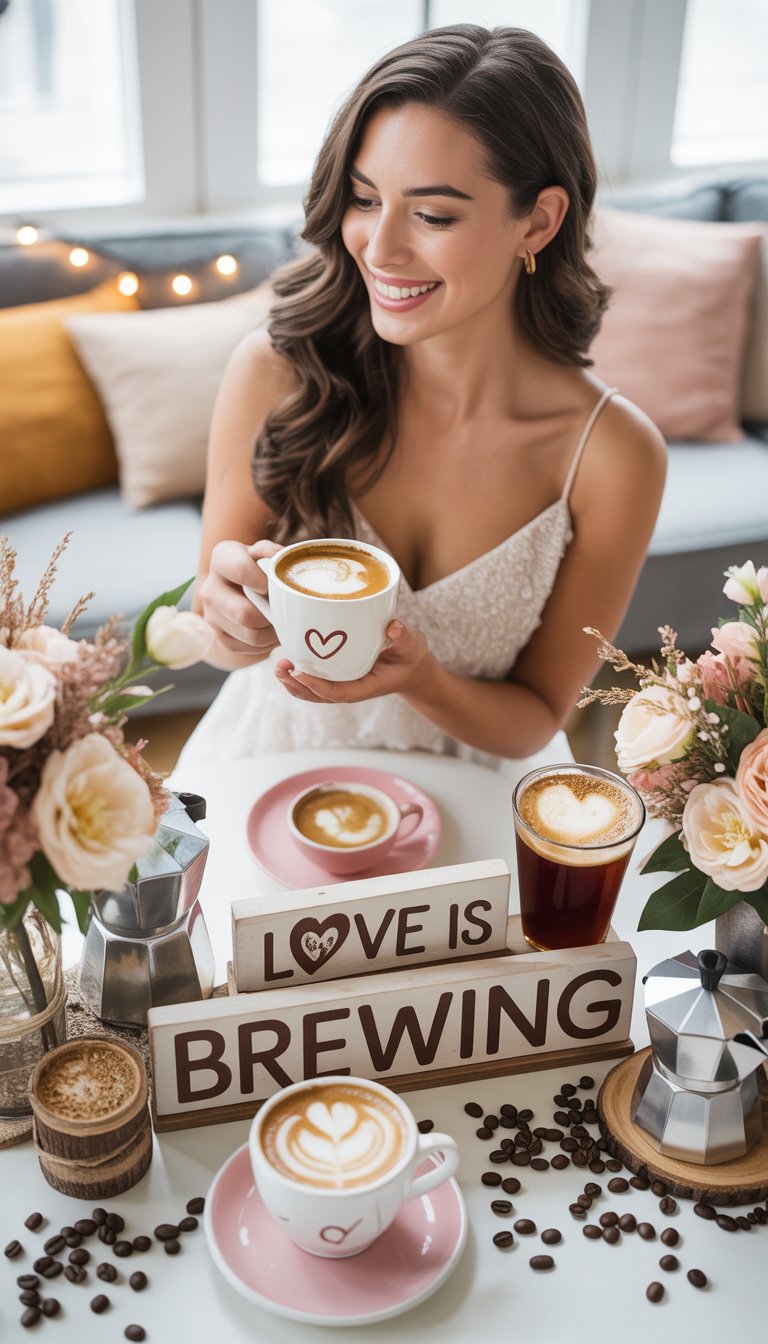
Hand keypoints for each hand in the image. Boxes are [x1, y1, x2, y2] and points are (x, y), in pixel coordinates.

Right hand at [198, 538, 281, 660]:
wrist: (241, 591)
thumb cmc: (258, 569)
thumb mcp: (264, 554)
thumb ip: (270, 552)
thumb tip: (279, 558)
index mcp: (222, 559)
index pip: (241, 570)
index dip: (263, 581)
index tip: (274, 586)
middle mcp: (210, 588)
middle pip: (244, 613)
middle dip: (270, 616)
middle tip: (283, 611)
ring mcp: (211, 615)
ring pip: (251, 635)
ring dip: (272, 633)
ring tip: (280, 622)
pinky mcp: (219, 637)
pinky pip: (248, 648)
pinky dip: (266, 644)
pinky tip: (270, 631)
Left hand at [274, 620, 432, 702]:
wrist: (411, 668)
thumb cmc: (409, 656)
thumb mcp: (412, 645)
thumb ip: (405, 637)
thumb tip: (394, 626)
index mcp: (366, 686)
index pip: (338, 692)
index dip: (317, 685)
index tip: (299, 672)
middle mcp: (351, 689)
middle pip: (318, 695)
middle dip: (297, 684)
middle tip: (280, 666)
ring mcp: (343, 685)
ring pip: (313, 691)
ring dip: (293, 681)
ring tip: (278, 666)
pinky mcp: (338, 677)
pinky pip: (315, 681)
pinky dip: (299, 674)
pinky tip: (288, 659)